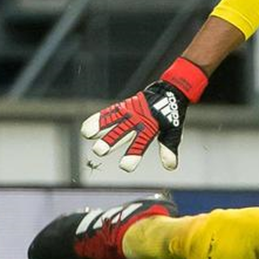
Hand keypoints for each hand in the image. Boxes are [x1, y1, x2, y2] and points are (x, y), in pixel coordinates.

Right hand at [80, 58, 207, 171]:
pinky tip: (86, 130)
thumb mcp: (173, 131)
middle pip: (121, 132)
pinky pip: (107, 113)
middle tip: (100, 150)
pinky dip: (97, 120)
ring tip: (88, 135)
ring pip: (111, 120)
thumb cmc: (170, 114)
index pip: (140, 144)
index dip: (132, 156)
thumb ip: (168, 148)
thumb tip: (170, 167)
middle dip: (110, 141)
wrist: (168, 91)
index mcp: (150, 127)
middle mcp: (137, 120)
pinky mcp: (122, 107)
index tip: (125, 166)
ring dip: (99, 127)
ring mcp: (128, 112)